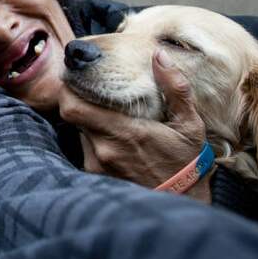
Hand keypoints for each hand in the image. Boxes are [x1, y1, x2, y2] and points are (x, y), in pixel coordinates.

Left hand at [58, 48, 210, 202]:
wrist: (181, 203)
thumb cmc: (185, 161)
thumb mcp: (189, 124)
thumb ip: (175, 87)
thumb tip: (159, 55)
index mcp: (124, 133)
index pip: (73, 107)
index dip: (68, 89)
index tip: (76, 77)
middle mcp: (104, 150)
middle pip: (71, 116)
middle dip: (75, 99)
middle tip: (88, 89)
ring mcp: (98, 166)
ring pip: (78, 132)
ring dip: (88, 121)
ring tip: (108, 115)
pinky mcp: (96, 177)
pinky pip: (86, 149)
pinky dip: (94, 140)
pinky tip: (114, 139)